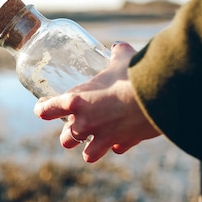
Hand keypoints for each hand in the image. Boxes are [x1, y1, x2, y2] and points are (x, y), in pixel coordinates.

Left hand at [34, 41, 160, 162]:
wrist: (158, 96)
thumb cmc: (133, 74)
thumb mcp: (121, 59)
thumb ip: (116, 53)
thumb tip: (118, 47)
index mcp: (76, 101)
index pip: (46, 110)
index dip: (43, 109)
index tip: (43, 107)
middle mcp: (85, 123)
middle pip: (66, 139)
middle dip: (69, 134)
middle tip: (76, 125)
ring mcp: (103, 137)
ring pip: (88, 154)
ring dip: (90, 148)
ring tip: (95, 140)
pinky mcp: (123, 143)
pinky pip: (115, 149)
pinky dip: (117, 145)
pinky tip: (121, 138)